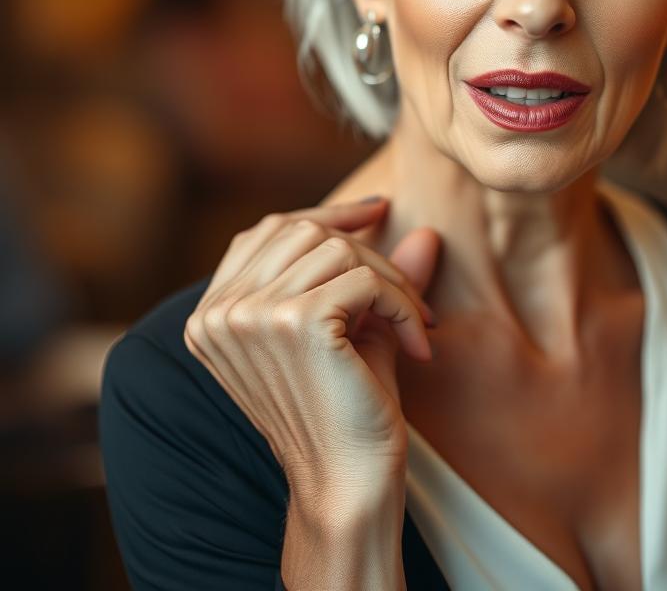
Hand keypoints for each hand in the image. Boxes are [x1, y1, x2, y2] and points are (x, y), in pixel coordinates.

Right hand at [183, 197, 440, 488]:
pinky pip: (364, 279)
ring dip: (391, 280)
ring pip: (337, 249)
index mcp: (213, 315)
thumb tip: (427, 232)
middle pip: (304, 231)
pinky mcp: (294, 320)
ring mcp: (249, 314)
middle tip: (409, 296)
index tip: (376, 211)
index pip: (267, 231)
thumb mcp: (356, 329)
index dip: (325, 214)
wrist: (348, 483)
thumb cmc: (347, 412)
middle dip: (368, 252)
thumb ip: (379, 277)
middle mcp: (218, 313)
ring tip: (414, 321)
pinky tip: (417, 341)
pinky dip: (402, 302)